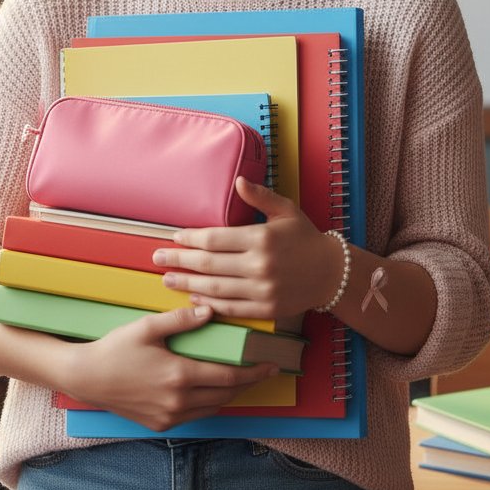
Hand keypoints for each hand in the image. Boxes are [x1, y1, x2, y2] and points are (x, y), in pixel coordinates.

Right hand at [62, 304, 278, 431]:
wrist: (86, 378)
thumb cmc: (116, 348)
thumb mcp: (148, 327)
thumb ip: (181, 320)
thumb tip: (210, 311)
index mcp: (179, 376)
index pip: (228, 376)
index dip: (253, 372)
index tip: (271, 365)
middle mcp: (178, 401)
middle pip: (226, 395)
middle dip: (247, 383)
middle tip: (263, 370)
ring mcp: (169, 416)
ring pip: (213, 408)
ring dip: (229, 394)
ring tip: (240, 378)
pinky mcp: (161, 425)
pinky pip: (195, 416)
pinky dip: (208, 403)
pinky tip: (210, 389)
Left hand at [153, 177, 342, 319]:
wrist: (332, 273)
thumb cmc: (306, 238)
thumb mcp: (286, 210)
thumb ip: (260, 196)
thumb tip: (237, 181)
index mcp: (261, 238)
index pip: (215, 238)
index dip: (191, 238)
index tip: (175, 236)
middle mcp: (259, 265)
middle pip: (208, 264)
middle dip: (179, 261)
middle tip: (157, 258)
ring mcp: (262, 290)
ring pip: (214, 288)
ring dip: (187, 285)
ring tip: (167, 280)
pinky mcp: (265, 309)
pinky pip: (230, 308)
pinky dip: (209, 303)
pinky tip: (194, 297)